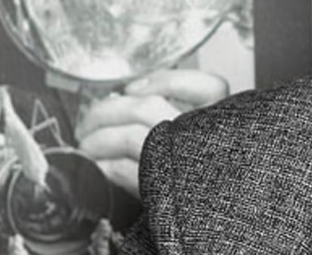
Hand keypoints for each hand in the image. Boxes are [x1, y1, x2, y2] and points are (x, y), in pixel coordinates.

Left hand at [76, 69, 227, 197]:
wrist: (213, 232)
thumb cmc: (208, 185)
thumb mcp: (210, 145)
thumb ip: (186, 119)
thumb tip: (132, 98)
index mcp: (224, 123)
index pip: (208, 85)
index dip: (165, 79)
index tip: (135, 87)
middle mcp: (206, 137)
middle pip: (150, 105)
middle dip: (109, 110)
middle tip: (91, 119)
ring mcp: (185, 162)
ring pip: (132, 134)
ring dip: (99, 138)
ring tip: (88, 145)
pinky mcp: (162, 190)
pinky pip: (125, 169)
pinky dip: (104, 165)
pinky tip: (99, 167)